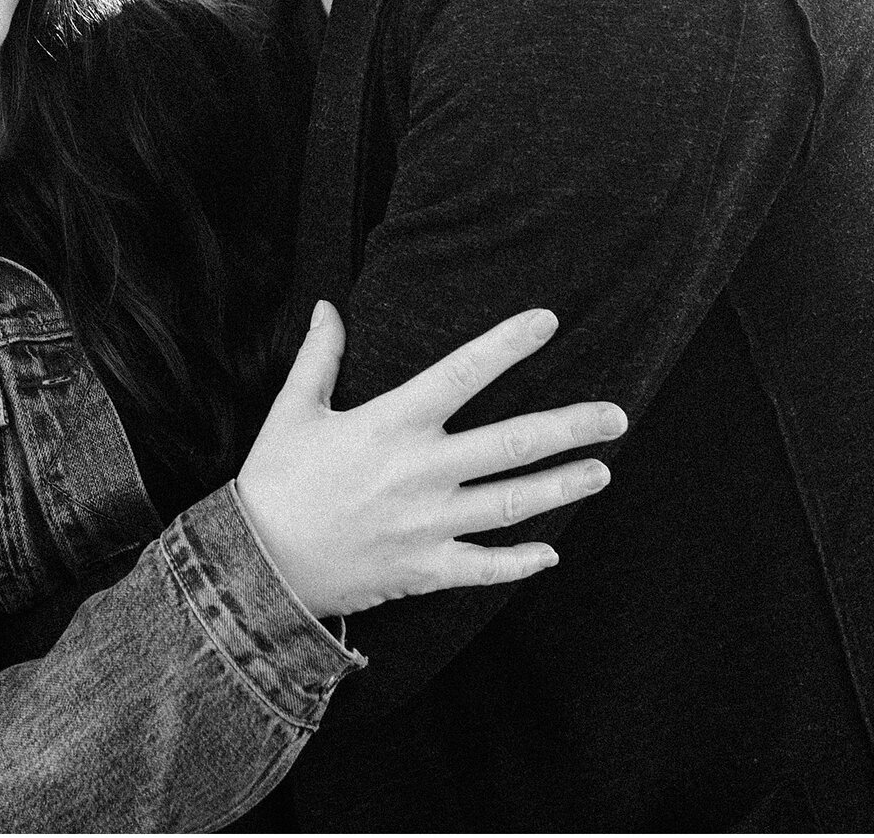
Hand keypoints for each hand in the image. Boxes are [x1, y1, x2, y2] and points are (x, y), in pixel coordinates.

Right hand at [233, 301, 626, 618]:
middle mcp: (421, 471)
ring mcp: (428, 523)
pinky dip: (521, 562)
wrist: (257, 566)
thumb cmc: (274, 481)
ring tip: (601, 470)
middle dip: (570, 427)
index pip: (462, 374)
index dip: (507, 344)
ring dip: (563, 486)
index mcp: (391, 424)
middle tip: (617, 416)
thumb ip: (320, 357)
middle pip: (512, 444)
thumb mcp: (292, 410)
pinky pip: (485, 567)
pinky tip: (552, 552)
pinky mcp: (425, 569)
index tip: (548, 320)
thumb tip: (328, 305)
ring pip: (513, 503)